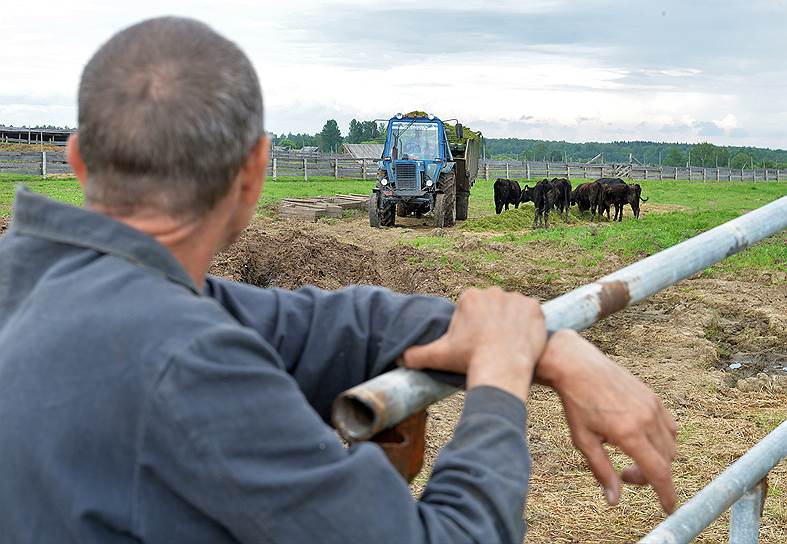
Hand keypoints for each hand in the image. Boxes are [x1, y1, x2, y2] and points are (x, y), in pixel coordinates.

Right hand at [402, 287, 546, 402]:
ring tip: (508, 344)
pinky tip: (523, 340)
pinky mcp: (534, 307)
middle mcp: (492, 291)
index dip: (475, 327)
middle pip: (493, 307)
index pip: (474, 309)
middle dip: (493, 323)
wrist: (501, 366)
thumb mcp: (439, 356)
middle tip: (493, 345)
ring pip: (512, 310)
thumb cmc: (469, 359)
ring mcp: (515, 298)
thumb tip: (399, 358)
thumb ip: (416, 354)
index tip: (477, 343)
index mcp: (469, 297)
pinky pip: (531, 314)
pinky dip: (529, 325)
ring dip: (511, 323)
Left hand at [536, 330, 676, 512]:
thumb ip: (602, 471)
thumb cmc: (576, 404)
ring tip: (630, 454)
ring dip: (658, 458)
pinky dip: (662, 440)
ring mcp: (652, 406)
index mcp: (629, 433)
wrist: (577, 366)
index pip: (658, 472)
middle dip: (651, 476)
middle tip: (624, 474)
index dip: (666, 494)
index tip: (669, 508)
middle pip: (666, 462)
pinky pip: (669, 427)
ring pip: (670, 445)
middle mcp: (646, 419)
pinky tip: (640, 438)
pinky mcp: (654, 397)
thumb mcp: (583, 441)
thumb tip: (614, 501)